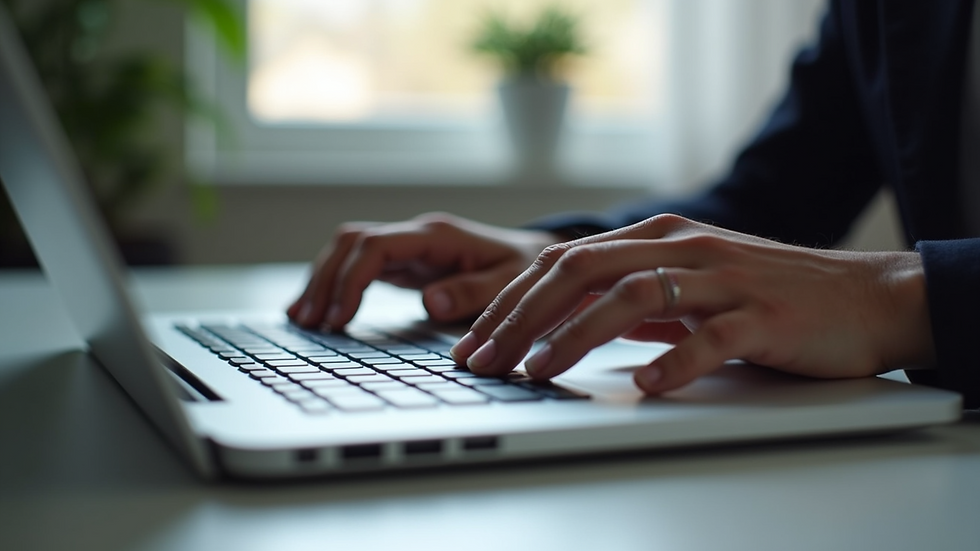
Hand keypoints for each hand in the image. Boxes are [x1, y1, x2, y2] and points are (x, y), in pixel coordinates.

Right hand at [287, 213, 560, 327]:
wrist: (535, 258)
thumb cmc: (523, 271)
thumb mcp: (510, 285)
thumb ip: (472, 293)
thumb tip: (430, 303)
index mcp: (437, 236)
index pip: (376, 246)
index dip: (351, 281)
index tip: (340, 319)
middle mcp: (416, 234)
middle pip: (351, 243)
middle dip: (325, 281)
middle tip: (310, 324)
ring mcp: (407, 246)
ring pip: (348, 250)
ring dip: (322, 281)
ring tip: (303, 320)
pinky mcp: (404, 261)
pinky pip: (359, 264)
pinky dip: (335, 284)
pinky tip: (319, 310)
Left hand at [449, 214, 934, 393]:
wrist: (860, 297)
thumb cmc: (766, 296)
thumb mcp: (687, 287)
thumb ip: (631, 295)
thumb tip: (567, 319)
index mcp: (657, 238)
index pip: (563, 262)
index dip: (510, 302)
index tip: (473, 342)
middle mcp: (682, 248)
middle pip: (582, 271)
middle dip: (521, 318)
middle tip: (484, 361)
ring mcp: (723, 279)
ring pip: (633, 297)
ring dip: (574, 336)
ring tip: (537, 372)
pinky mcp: (763, 315)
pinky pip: (710, 337)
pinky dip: (672, 361)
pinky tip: (642, 386)